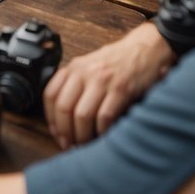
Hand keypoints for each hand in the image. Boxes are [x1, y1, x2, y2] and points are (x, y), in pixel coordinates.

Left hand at [44, 23, 174, 149]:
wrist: (144, 49)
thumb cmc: (115, 62)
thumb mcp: (88, 66)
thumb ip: (74, 84)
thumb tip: (61, 118)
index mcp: (73, 68)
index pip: (50, 95)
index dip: (51, 118)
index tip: (57, 132)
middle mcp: (84, 73)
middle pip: (64, 108)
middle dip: (65, 132)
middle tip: (69, 144)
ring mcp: (102, 81)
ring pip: (82, 115)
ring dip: (82, 135)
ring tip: (85, 144)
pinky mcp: (121, 89)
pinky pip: (105, 116)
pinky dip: (102, 131)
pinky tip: (102, 136)